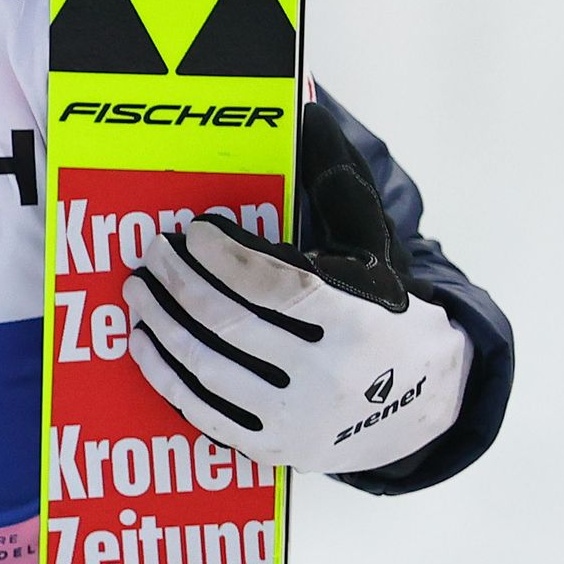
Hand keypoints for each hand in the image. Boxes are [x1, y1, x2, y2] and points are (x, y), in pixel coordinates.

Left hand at [127, 214, 468, 475]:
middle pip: (230, 325)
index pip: (274, 286)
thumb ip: (341, 191)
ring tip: (139, 289)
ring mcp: (298, 422)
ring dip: (162, 324)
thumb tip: (310, 114)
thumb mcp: (378, 257)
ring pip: (208, 368)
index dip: (224, 257)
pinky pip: (202, 411)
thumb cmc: (389, 319)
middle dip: (181, 283)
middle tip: (153, 253)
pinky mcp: (273, 449)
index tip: (193, 232)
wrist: (425, 409)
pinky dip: (165, 374)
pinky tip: (145, 340)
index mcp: (360, 327)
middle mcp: (328, 380)